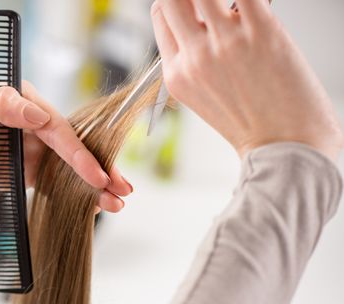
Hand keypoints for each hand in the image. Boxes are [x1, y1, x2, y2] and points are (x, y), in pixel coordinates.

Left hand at [0, 82, 132, 212]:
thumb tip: (39, 114)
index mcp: (22, 103)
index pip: (58, 127)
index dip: (79, 152)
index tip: (96, 174)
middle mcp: (33, 124)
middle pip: (74, 147)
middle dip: (100, 168)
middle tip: (123, 188)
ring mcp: (33, 149)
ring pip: (71, 168)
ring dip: (95, 185)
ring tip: (117, 202)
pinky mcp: (29, 171)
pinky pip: (57, 184)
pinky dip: (76, 195)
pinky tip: (94, 206)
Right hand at [151, 0, 342, 160]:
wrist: (286, 146)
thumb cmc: (253, 124)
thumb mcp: (204, 97)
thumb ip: (196, 59)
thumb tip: (207, 19)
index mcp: (177, 73)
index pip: (161, 13)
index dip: (179, 4)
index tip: (196, 4)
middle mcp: (194, 56)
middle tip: (214, 5)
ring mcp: (225, 42)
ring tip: (241, 12)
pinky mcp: (261, 30)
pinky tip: (256, 9)